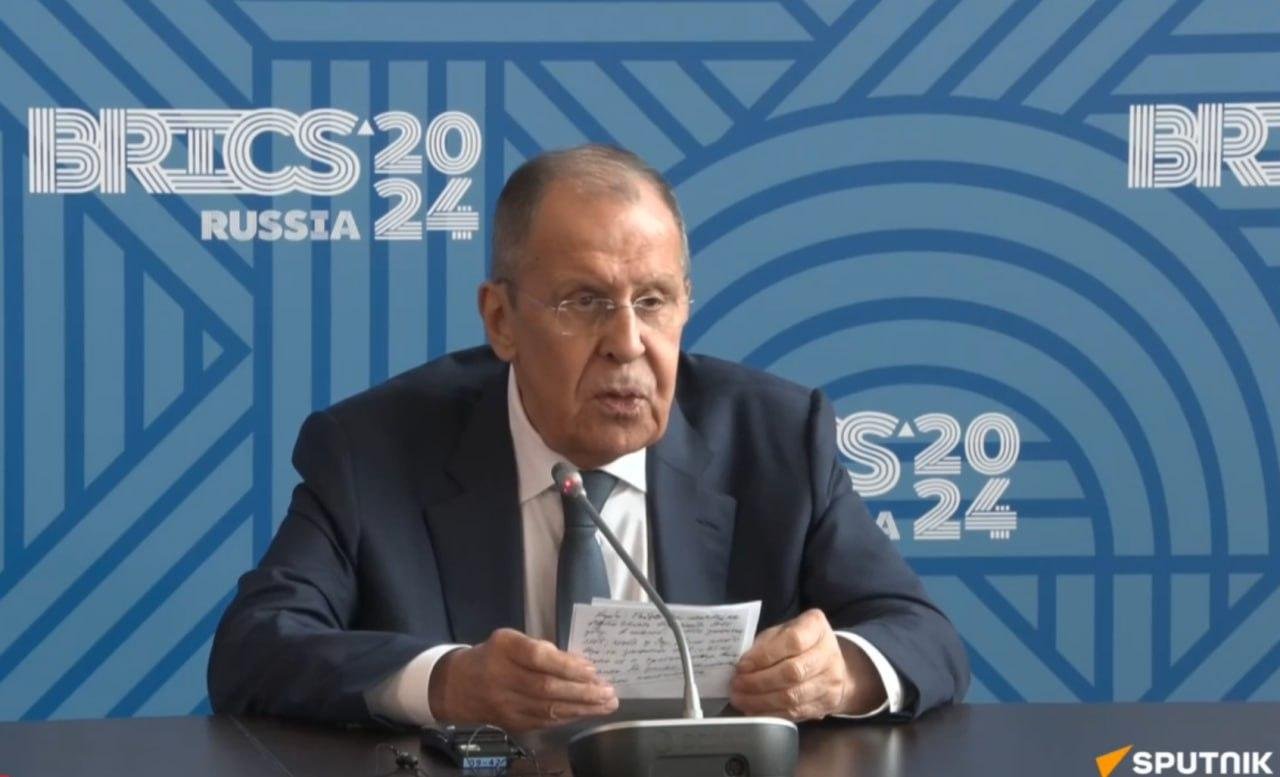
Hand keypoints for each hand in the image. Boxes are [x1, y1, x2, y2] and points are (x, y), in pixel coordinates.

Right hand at [429, 628, 618, 731]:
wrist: (457, 686)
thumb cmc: (493, 656)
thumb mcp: (511, 640)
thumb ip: (541, 649)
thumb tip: (580, 664)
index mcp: (503, 648)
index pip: (537, 657)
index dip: (566, 665)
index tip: (592, 669)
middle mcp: (501, 677)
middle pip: (546, 687)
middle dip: (582, 691)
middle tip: (608, 692)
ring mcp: (505, 704)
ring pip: (548, 709)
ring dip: (582, 708)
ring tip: (606, 704)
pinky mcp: (511, 722)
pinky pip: (545, 721)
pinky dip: (569, 717)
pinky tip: (587, 713)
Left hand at [730, 609, 885, 720]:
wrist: (832, 664)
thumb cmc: (798, 644)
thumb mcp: (781, 632)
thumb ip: (764, 645)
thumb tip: (743, 667)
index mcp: (815, 626)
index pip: (792, 641)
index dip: (764, 656)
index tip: (741, 666)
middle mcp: (828, 653)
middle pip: (793, 672)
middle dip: (759, 681)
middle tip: (736, 685)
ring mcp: (831, 680)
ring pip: (793, 697)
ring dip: (761, 701)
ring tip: (740, 699)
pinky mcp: (827, 704)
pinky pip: (795, 713)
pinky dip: (771, 713)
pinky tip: (754, 710)